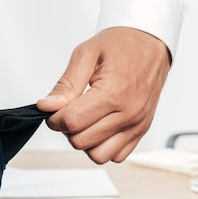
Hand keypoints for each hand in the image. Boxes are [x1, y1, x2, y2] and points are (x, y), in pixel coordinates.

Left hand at [36, 27, 170, 163]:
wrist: (150, 42)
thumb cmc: (122, 44)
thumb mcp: (87, 54)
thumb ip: (66, 84)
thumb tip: (47, 106)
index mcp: (114, 93)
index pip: (72, 122)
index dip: (54, 118)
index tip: (53, 109)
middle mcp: (129, 113)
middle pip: (82, 141)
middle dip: (67, 129)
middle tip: (69, 111)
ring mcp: (137, 124)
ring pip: (98, 155)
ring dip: (85, 141)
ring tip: (85, 120)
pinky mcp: (142, 130)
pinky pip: (117, 156)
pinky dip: (103, 146)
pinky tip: (99, 126)